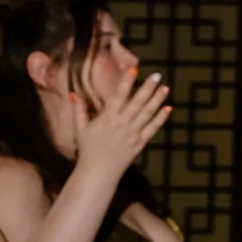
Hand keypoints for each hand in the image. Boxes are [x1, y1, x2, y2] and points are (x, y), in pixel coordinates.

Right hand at [75, 65, 172, 185]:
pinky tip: (168, 109)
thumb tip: (73, 93)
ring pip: (148, 114)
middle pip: (137, 102)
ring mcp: (132, 134)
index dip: (126, 82)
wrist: (98, 172)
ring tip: (165, 88)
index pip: (118, 96)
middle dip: (148, 88)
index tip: (134, 69)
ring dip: (157, 100)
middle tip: (157, 75)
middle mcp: (122, 124)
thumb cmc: (88, 150)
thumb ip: (79, 110)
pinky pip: (152, 129)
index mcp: (107, 118)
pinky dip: (161, 119)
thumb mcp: (80, 129)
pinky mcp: (140, 143)